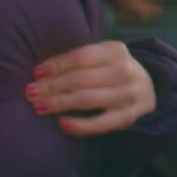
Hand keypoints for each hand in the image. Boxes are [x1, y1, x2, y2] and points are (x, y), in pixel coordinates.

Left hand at [28, 40, 155, 136]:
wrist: (146, 89)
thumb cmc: (110, 71)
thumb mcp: (102, 57)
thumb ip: (78, 60)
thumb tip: (40, 73)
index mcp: (117, 51)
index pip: (81, 57)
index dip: (56, 65)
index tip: (36, 73)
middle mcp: (126, 71)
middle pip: (81, 79)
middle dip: (52, 86)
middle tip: (30, 92)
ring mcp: (129, 95)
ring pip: (87, 99)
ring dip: (59, 103)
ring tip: (38, 106)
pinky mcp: (128, 116)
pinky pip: (100, 123)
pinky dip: (79, 125)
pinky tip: (61, 123)